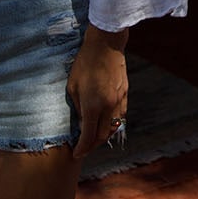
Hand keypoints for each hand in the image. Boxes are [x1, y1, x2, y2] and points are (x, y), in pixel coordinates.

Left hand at [67, 28, 129, 158]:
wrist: (106, 44)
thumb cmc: (84, 62)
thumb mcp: (73, 86)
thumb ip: (78, 107)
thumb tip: (81, 121)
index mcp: (93, 106)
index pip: (89, 136)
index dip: (82, 148)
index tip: (76, 154)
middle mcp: (108, 106)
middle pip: (103, 136)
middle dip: (93, 146)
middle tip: (84, 149)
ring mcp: (119, 100)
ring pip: (114, 127)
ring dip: (104, 136)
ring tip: (94, 137)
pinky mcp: (125, 93)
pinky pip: (120, 115)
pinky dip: (113, 124)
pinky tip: (106, 122)